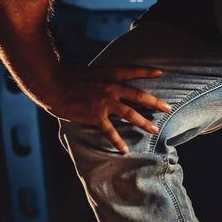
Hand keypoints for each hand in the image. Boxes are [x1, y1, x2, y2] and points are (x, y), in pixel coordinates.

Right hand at [51, 65, 171, 153]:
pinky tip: (125, 150)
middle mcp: (110, 87)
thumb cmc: (68, 77)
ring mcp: (104, 102)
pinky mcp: (95, 116)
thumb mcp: (89, 71)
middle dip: (155, 102)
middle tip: (168, 108)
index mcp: (109, 74)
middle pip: (139, 95)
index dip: (147, 71)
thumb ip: (102, 76)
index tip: (161, 72)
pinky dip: (118, 142)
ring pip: (130, 113)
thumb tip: (109, 81)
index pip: (132, 70)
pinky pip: (110, 131)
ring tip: (155, 130)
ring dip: (144, 122)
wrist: (53, 85)